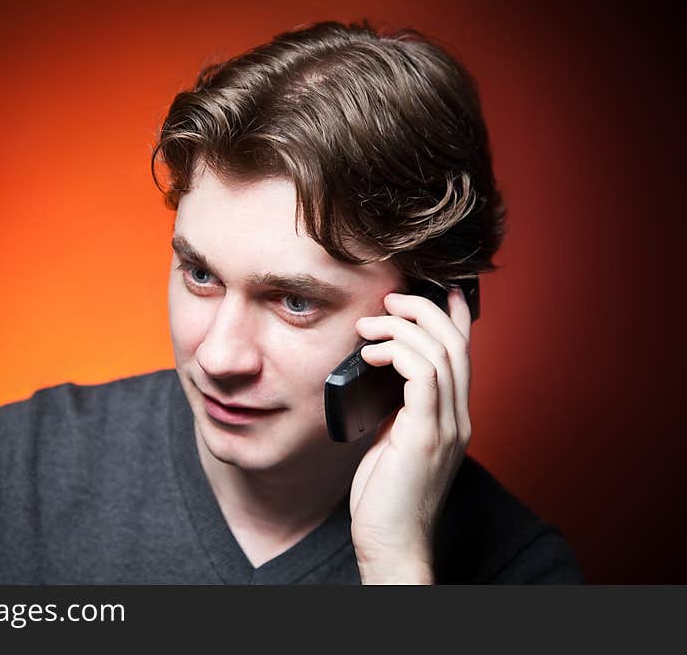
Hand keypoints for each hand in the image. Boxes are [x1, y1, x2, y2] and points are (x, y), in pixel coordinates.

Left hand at [349, 287, 472, 583]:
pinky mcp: (425, 436)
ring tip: (370, 326)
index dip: (455, 317)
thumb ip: (399, 410)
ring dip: (403, 328)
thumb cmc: (387, 497)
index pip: (463, 355)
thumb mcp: (394, 442)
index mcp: (452, 418)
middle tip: (389, 301)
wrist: (391, 543)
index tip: (438, 290)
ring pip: (441, 352)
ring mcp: (446, 427)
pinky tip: (372, 353)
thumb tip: (381, 377)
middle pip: (456, 344)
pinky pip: (422, 375)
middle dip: (423, 311)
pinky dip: (397, 352)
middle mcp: (458, 419)